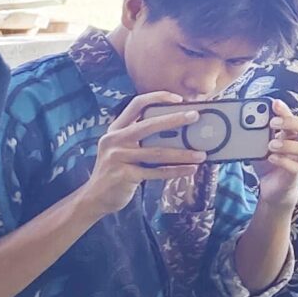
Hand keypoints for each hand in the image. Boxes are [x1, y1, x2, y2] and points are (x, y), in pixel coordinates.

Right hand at [76, 92, 206, 217]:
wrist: (95, 198)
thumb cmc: (119, 169)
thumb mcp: (125, 149)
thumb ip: (143, 138)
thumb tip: (182, 131)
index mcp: (116, 129)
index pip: (136, 104)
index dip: (157, 97)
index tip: (179, 98)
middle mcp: (114, 139)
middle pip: (149, 125)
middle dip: (174, 119)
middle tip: (196, 116)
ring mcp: (117, 157)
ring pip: (156, 152)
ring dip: (182, 154)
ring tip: (202, 154)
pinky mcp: (122, 175)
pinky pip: (155, 172)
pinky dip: (175, 171)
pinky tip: (190, 169)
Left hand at [252, 100, 297, 208]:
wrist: (271, 187)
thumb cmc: (270, 162)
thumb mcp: (263, 145)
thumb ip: (261, 133)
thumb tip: (250, 118)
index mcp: (295, 135)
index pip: (296, 117)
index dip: (287, 110)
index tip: (274, 104)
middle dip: (293, 122)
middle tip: (273, 123)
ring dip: (289, 144)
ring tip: (271, 144)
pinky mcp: (294, 175)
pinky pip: (295, 167)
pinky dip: (283, 161)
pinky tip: (271, 158)